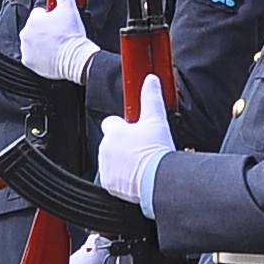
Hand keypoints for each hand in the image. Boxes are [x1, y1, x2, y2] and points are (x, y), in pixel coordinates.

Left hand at [19, 0, 99, 84]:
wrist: (75, 59)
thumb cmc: (72, 36)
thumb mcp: (69, 8)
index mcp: (33, 20)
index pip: (39, 13)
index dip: (51, 16)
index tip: (59, 21)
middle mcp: (26, 34)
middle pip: (36, 28)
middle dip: (46, 29)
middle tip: (60, 33)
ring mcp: (26, 48)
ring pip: (34, 41)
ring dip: (42, 41)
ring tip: (57, 43)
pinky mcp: (28, 61)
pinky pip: (33, 55)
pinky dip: (40, 55)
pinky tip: (52, 53)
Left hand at [98, 79, 174, 200]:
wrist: (158, 179)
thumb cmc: (157, 151)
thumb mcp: (156, 120)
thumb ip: (151, 97)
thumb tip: (150, 81)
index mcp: (113, 131)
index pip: (111, 123)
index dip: (123, 127)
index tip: (134, 131)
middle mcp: (105, 148)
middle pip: (112, 143)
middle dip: (123, 145)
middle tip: (142, 149)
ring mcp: (105, 166)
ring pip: (111, 160)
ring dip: (122, 161)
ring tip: (141, 163)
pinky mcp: (107, 183)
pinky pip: (112, 178)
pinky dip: (121, 177)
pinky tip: (137, 175)